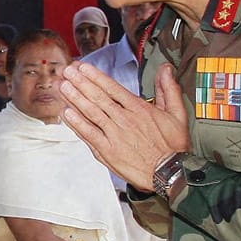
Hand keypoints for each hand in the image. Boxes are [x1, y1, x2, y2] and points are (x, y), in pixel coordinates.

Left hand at [60, 62, 189, 190]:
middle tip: (67, 71)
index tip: (83, 67)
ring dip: (75, 98)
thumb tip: (166, 69)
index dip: (96, 77)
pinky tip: (67, 113)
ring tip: (63, 86)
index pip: (112, 88)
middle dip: (81, 82)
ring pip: (91, 113)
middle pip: (98, 97)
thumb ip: (169, 89)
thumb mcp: (177, 114)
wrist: (169, 173)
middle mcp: (124, 119)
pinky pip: (89, 134)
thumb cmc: (173, 147)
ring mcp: (114, 135)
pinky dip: (77, 123)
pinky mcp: (108, 151)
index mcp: (138, 109)